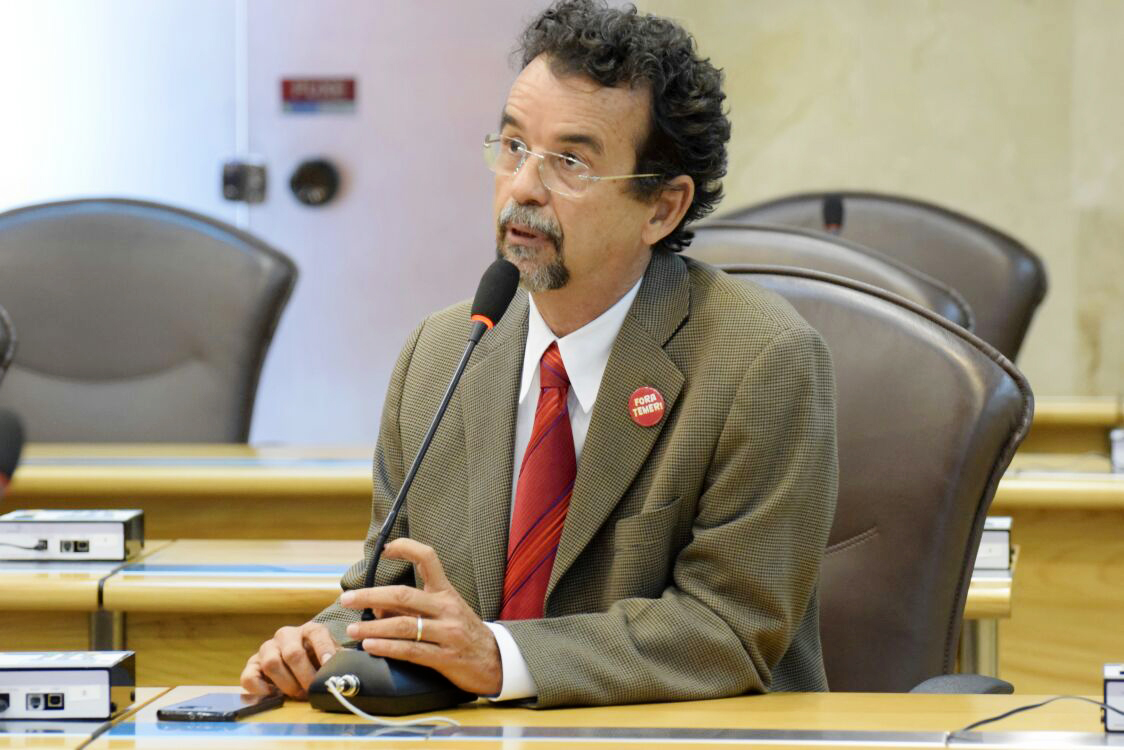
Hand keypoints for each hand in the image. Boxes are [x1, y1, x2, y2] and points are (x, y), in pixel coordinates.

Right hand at [241, 621, 339, 698]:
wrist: (295, 663)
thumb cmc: (317, 660)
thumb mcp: (331, 657)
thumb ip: (340, 661)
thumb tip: (350, 673)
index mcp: (309, 630)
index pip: (317, 633)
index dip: (323, 649)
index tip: (328, 665)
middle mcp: (286, 635)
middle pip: (293, 653)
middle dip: (305, 676)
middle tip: (312, 690)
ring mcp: (267, 648)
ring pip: (271, 663)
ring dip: (286, 683)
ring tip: (297, 694)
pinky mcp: (253, 664)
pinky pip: (249, 675)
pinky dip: (259, 688)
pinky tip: (272, 694)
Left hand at [339, 538, 501, 695]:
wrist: (496, 661)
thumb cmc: (464, 633)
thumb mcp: (443, 613)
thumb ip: (411, 608)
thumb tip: (375, 607)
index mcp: (446, 592)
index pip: (428, 559)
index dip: (406, 549)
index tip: (384, 549)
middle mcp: (447, 608)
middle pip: (404, 596)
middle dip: (370, 596)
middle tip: (347, 598)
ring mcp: (448, 632)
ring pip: (403, 625)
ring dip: (373, 626)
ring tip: (353, 629)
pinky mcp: (446, 657)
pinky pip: (411, 651)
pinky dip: (387, 648)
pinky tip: (371, 646)